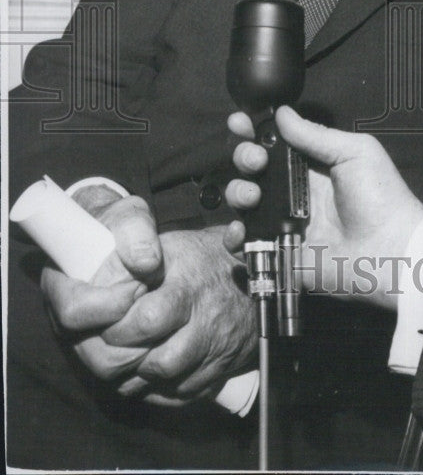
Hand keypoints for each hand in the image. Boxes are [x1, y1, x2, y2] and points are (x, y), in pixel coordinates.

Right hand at [41, 189, 163, 390]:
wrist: (136, 245)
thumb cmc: (128, 229)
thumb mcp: (131, 216)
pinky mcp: (115, 361)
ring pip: (117, 374)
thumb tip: (146, 263)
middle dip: (136, 336)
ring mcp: (91, 346)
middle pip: (97, 355)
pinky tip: (181, 342)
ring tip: (175, 323)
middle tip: (166, 307)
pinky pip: (136, 385)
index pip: (74, 312)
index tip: (141, 285)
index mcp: (62, 286)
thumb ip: (136, 232)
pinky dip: (161, 371)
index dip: (109, 304)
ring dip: (151, 353)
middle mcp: (73, 324)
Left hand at [99, 225, 256, 403]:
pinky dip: (159, 389)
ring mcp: (216, 349)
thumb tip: (96, 280)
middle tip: (109, 347)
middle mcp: (207, 322)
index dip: (116, 329)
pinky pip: (182, 394)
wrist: (255, 275)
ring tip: (126, 358)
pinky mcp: (221, 369)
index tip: (104, 323)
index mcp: (190, 287)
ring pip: (168, 383)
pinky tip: (148, 371)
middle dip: (123, 360)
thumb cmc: (204, 258)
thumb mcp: (171, 246)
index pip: (146, 321)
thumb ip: (134, 260)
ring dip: (139, 377)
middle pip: (157, 363)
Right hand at [224, 107, 422, 309]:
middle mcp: (293, 190)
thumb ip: (316, 134)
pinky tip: (242, 227)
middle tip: (256, 161)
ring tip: (254, 195)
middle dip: (244, 157)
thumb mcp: (355, 152)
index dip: (253, 131)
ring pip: (243, 200)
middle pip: (252, 168)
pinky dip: (234, 235)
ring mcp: (284, 221)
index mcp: (311, 165)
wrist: (390, 249)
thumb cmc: (380, 196)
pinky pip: (245, 242)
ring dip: (239, 191)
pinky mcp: (280, 250)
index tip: (239, 122)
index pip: (274, 143)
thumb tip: (281, 113)